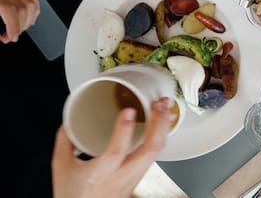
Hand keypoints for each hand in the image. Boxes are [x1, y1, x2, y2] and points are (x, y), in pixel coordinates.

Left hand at [0, 0, 39, 42]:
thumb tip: (5, 37)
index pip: (9, 9)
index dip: (14, 25)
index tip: (12, 37)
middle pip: (23, 7)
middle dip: (21, 25)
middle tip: (13, 36)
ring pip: (31, 2)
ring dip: (29, 19)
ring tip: (19, 29)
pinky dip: (34, 10)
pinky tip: (29, 19)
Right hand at [52, 98, 176, 197]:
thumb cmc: (74, 195)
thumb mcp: (62, 167)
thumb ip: (66, 141)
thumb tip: (69, 121)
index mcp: (102, 173)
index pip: (116, 151)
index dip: (124, 130)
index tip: (128, 111)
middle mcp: (123, 176)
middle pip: (149, 150)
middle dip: (158, 124)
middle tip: (160, 104)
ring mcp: (134, 177)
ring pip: (156, 152)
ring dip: (163, 128)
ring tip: (166, 107)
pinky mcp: (140, 177)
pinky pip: (155, 155)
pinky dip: (161, 137)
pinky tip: (163, 124)